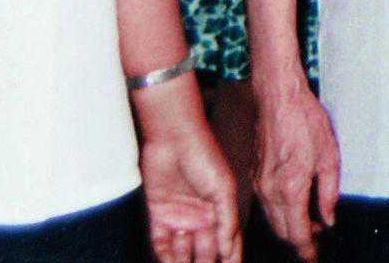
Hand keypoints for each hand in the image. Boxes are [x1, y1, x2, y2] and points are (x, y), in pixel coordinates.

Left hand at [140, 121, 240, 262]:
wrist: (174, 138)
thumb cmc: (205, 156)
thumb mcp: (223, 189)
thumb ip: (227, 221)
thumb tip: (229, 249)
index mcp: (220, 210)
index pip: (227, 242)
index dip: (230, 259)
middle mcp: (201, 216)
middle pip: (204, 251)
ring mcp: (179, 216)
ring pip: (181, 250)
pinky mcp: (159, 213)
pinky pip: (160, 241)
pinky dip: (164, 254)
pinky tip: (168, 262)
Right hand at [253, 79, 340, 262]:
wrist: (279, 98)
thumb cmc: (305, 121)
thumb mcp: (329, 156)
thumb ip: (329, 192)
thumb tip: (329, 218)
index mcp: (291, 189)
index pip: (297, 233)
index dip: (308, 249)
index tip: (315, 256)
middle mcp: (270, 191)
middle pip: (282, 232)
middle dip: (300, 241)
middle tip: (318, 240)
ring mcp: (260, 184)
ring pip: (273, 220)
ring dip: (290, 227)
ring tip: (311, 224)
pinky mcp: (256, 175)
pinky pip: (267, 205)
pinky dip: (280, 213)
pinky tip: (295, 206)